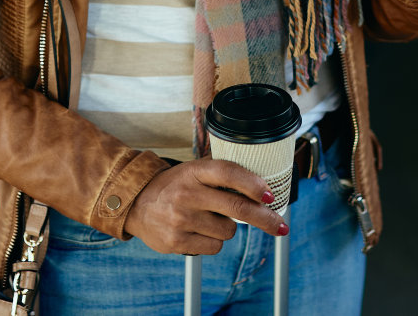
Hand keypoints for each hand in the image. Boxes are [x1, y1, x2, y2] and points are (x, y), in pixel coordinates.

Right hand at [122, 158, 286, 254]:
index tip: (270, 195)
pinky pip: (214, 247)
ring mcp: (181, 219)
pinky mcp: (177, 241)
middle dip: (264, 218)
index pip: (229, 173)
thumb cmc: (175, 186)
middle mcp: (187, 194)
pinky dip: (212, 241)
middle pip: (236, 207)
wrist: (136, 203)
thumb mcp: (194, 171)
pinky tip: (197, 231)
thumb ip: (222, 176)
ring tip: (207, 218)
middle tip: (281, 226)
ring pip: (227, 231)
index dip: (253, 184)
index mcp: (194, 172)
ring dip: (226, 227)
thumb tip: (263, 189)